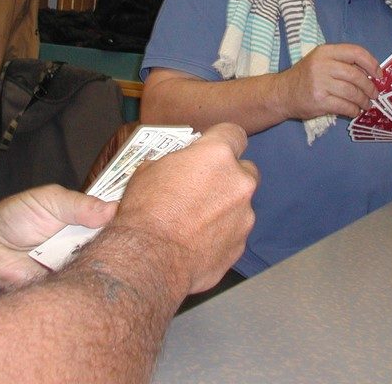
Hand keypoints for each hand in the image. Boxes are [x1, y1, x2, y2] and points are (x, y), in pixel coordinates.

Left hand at [0, 185, 117, 288]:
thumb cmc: (17, 217)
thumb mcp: (50, 200)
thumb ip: (80, 205)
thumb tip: (113, 209)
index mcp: (86, 220)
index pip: (115, 220)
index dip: (126, 220)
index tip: (138, 218)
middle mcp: (86, 244)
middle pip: (113, 246)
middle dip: (117, 244)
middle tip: (120, 240)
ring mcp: (76, 266)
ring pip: (99, 267)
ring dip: (102, 263)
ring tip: (99, 257)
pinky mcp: (64, 286)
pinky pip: (80, 287)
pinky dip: (83, 282)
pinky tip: (85, 273)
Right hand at [111, 122, 257, 294]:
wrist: (150, 258)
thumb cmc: (146, 210)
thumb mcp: (150, 170)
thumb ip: (177, 162)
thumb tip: (178, 166)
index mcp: (217, 155)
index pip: (234, 133)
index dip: (221, 139)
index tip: (210, 148)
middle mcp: (239, 182)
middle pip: (244, 170)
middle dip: (228, 176)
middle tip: (203, 188)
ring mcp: (244, 215)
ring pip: (240, 204)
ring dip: (224, 207)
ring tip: (196, 221)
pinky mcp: (241, 244)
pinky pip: (235, 231)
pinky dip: (221, 233)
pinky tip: (198, 241)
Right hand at [277, 43, 380, 120]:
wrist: (282, 93)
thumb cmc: (305, 77)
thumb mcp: (321, 61)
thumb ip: (342, 63)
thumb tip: (372, 73)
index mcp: (325, 52)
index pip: (356, 52)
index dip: (372, 63)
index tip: (379, 75)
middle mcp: (322, 65)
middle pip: (356, 75)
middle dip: (370, 87)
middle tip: (374, 94)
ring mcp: (320, 83)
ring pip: (352, 92)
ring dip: (363, 101)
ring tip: (366, 104)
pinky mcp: (319, 101)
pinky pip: (345, 106)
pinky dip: (354, 110)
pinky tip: (355, 111)